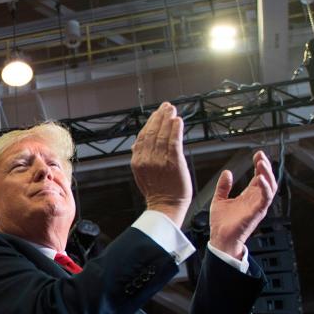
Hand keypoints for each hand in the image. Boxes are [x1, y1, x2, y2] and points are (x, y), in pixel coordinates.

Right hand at [132, 101, 191, 225]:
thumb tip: (135, 144)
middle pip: (152, 133)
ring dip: (167, 120)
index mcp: (137, 162)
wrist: (165, 206)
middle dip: (159, 117)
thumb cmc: (157, 192)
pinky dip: (175, 130)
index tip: (157, 114)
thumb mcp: (142, 174)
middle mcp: (146, 159)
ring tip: (172, 110)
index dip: (150, 123)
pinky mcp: (173, 162)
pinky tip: (178, 121)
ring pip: (162, 135)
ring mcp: (159, 160)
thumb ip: (140, 158)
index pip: (142, 137)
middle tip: (166, 107)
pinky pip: (173, 142)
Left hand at [209, 150, 277, 257]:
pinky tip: (261, 179)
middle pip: (267, 179)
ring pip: (270, 187)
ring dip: (267, 174)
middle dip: (266, 166)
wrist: (220, 239)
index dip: (259, 165)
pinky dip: (266, 188)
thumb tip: (227, 172)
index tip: (257, 154)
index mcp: (248, 196)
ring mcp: (257, 206)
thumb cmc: (222, 224)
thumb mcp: (219, 200)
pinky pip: (266, 198)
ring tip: (262, 163)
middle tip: (261, 156)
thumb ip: (223, 186)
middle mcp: (255, 200)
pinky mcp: (257, 212)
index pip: (258, 177)